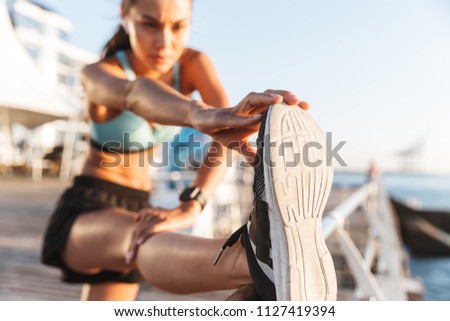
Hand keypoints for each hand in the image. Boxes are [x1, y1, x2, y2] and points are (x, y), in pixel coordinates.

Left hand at [126, 201, 200, 263]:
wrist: (185, 213)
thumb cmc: (172, 218)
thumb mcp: (158, 219)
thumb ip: (148, 220)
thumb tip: (136, 223)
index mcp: (147, 216)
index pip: (136, 232)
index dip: (132, 244)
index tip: (129, 258)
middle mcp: (151, 216)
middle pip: (137, 232)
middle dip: (132, 247)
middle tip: (129, 260)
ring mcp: (158, 217)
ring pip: (142, 231)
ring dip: (135, 245)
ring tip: (132, 257)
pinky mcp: (165, 221)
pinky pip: (153, 228)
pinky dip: (145, 235)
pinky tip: (140, 243)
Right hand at [193, 90, 308, 163]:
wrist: (203, 123)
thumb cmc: (224, 131)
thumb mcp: (239, 145)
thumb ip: (250, 152)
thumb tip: (259, 164)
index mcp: (257, 113)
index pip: (277, 105)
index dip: (292, 105)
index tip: (307, 108)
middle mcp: (250, 108)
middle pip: (270, 96)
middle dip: (285, 96)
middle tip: (301, 103)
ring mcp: (238, 109)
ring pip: (255, 97)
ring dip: (268, 98)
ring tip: (281, 101)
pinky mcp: (225, 115)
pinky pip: (238, 115)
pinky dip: (249, 116)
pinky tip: (259, 118)